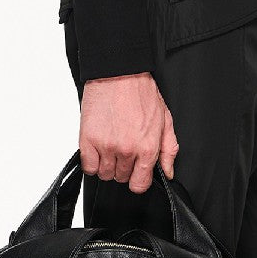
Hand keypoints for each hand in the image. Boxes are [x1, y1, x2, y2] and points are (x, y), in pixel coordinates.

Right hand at [79, 73, 178, 192]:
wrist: (118, 73)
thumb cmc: (141, 92)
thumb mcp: (164, 120)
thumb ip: (168, 150)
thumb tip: (168, 172)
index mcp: (147, 148)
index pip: (139, 185)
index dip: (138, 179)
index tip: (136, 171)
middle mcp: (126, 151)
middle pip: (121, 178)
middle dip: (123, 167)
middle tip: (123, 147)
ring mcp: (106, 146)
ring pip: (104, 174)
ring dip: (107, 164)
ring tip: (111, 145)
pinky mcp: (88, 140)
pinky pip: (88, 167)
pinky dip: (92, 161)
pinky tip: (98, 148)